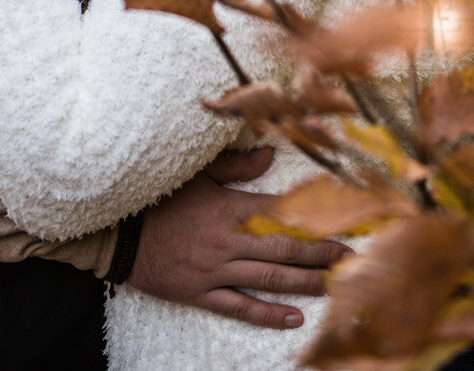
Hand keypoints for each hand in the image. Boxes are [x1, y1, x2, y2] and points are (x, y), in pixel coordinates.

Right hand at [127, 149, 348, 329]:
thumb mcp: (198, 173)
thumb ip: (237, 166)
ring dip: (305, 282)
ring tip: (336, 285)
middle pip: (284, 248)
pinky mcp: (201, 293)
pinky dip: (268, 314)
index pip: (282, 213)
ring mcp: (215, 270)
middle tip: (353, 257)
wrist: (119, 232)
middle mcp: (227, 241)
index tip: (343, 218)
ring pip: (269, 279)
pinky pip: (239, 307)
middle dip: (322, 252)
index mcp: (229, 207)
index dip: (315, 216)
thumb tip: (270, 155)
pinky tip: (294, 318)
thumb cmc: (161, 197)